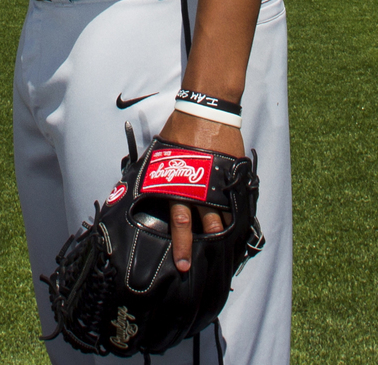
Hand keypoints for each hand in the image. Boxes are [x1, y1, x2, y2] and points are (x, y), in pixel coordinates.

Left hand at [158, 108, 243, 272]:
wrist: (206, 111)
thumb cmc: (179, 131)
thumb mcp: (161, 155)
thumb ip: (157, 175)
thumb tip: (140, 188)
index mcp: (182, 185)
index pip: (181, 222)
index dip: (182, 245)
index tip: (182, 264)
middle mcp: (203, 189)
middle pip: (208, 226)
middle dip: (207, 248)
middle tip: (206, 266)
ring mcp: (221, 182)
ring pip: (225, 216)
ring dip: (224, 234)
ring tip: (224, 251)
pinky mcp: (234, 174)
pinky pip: (237, 200)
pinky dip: (237, 214)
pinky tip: (237, 226)